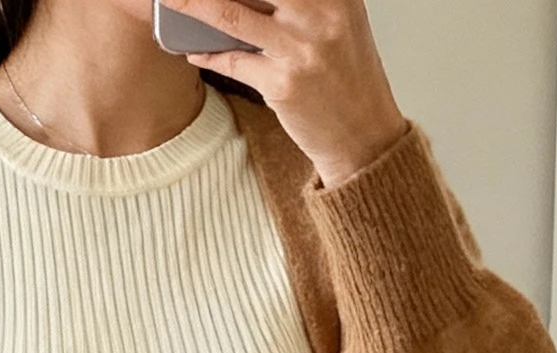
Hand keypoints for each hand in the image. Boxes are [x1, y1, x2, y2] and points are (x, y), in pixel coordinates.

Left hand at [182, 0, 408, 189]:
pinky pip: (232, 60)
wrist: (364, 135)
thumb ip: (303, 0)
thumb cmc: (347, 75)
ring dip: (192, 4)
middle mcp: (321, 12)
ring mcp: (301, 49)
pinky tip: (193, 48)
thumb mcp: (338, 20)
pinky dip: (208, 53)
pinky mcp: (283, 84)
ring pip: (231, 15)